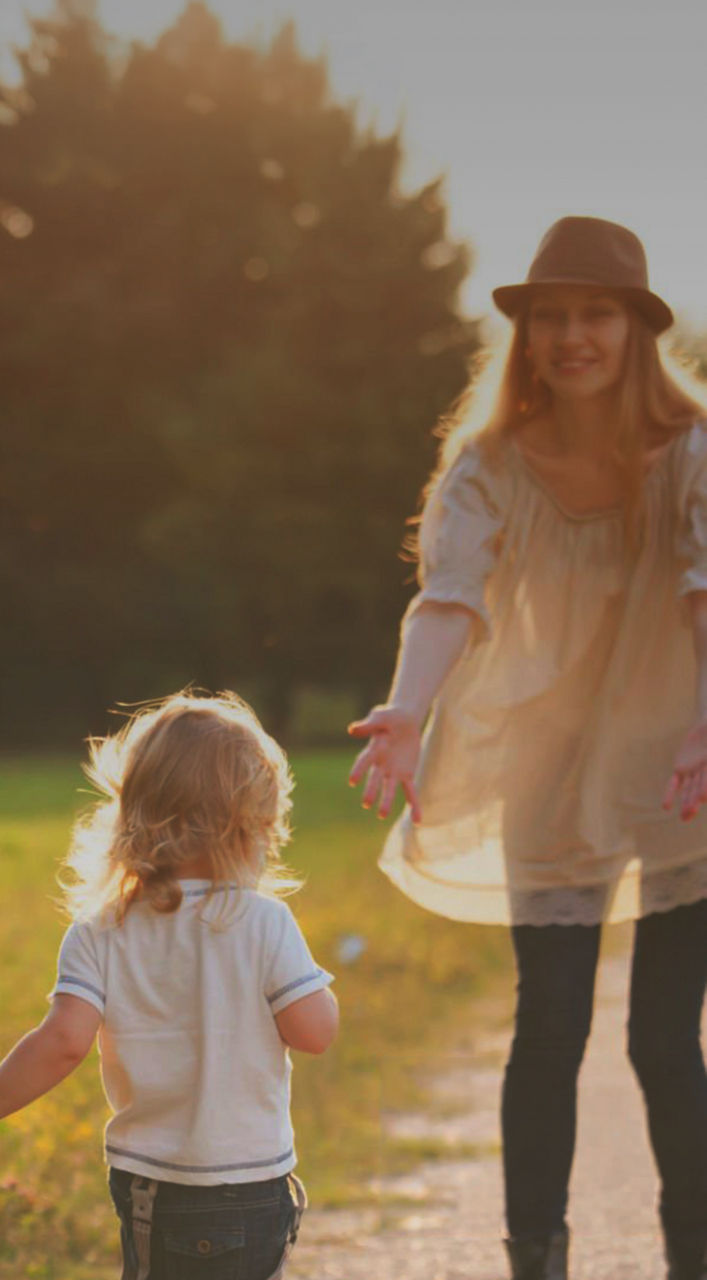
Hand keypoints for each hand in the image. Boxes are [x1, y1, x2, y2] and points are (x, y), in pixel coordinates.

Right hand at [347, 705, 421, 821]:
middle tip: (367, 804)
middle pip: (375, 779)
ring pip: (389, 789)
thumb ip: (368, 724)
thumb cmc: (388, 717)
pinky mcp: (406, 774)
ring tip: (382, 815)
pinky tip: (418, 819)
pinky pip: (410, 791)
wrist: (404, 721)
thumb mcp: (380, 716)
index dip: (358, 770)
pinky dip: (414, 805)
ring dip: (386, 801)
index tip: (352, 780)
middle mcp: (380, 764)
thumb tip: (351, 729)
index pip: (364, 761)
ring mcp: (393, 772)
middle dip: (371, 791)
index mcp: (373, 750)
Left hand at [663, 720, 706, 819]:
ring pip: (688, 790)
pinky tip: (666, 806)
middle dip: (694, 801)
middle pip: (698, 789)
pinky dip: (670, 793)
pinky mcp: (680, 769)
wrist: (705, 728)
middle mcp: (703, 772)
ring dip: (686, 802)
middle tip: (689, 814)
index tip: (703, 798)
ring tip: (684, 817)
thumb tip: (704, 760)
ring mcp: (692, 772)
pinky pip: (674, 783)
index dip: (706, 787)